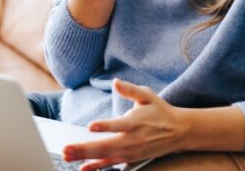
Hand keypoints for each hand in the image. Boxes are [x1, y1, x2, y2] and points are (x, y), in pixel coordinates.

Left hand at [62, 79, 189, 169]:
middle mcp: (132, 140)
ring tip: (68, 156)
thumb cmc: (159, 111)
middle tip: (66, 149)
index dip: (105, 126)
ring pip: (105, 156)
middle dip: (84, 148)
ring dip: (85, 157)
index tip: (91, 126)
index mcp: (135, 122)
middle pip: (106, 145)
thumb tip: (116, 82)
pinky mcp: (130, 158)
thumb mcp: (147, 95)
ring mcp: (130, 152)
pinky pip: (111, 164)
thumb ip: (130, 89)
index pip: (119, 125)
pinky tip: (83, 169)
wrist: (178, 132)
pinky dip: (97, 167)